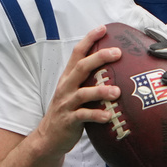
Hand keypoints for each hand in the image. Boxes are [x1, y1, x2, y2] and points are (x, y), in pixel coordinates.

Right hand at [38, 26, 121, 155]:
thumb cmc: (68, 112)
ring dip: (101, 90)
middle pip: (81, 67)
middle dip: (99, 57)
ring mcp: (66, 104)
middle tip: (118, 52)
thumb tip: (116, 69)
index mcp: (68, 78)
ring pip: (83, 93)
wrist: (48, 138)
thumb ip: (90, 80)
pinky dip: (96, 115)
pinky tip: (108, 115)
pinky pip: (83, 116)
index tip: (103, 28)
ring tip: (117, 91)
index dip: (89, 39)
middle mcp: (66, 87)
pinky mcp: (69, 121)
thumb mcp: (75, 92)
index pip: (77, 53)